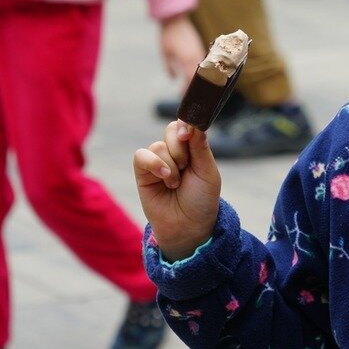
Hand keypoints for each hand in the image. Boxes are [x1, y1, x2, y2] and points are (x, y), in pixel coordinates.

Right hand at [134, 122, 221, 260]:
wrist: (188, 227)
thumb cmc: (202, 200)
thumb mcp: (208, 172)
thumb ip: (200, 146)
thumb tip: (194, 122)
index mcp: (193, 149)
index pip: (186, 124)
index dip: (186, 124)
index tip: (188, 134)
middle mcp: (175, 152)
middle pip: (171, 130)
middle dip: (180, 149)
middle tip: (185, 167)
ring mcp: (158, 161)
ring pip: (158, 146)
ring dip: (170, 165)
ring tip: (176, 184)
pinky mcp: (142, 173)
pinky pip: (141, 156)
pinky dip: (153, 164)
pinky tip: (165, 178)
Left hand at [159, 14, 205, 91]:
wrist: (176, 19)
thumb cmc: (168, 36)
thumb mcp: (165, 54)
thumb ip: (169, 68)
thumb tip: (174, 79)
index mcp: (187, 60)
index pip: (190, 80)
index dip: (188, 89)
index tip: (183, 95)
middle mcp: (196, 57)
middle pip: (199, 77)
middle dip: (194, 86)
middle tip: (189, 94)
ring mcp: (201, 52)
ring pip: (204, 70)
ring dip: (199, 78)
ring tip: (193, 86)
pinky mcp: (201, 48)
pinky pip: (204, 64)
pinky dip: (201, 71)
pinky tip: (195, 74)